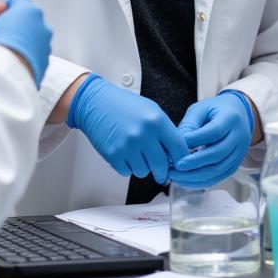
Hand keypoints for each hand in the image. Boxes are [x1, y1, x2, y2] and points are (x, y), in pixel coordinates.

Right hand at [0, 0, 51, 84]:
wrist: (9, 73)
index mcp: (29, 11)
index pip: (19, 0)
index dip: (7, 8)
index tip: (1, 16)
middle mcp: (41, 25)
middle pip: (28, 20)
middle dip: (17, 26)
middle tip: (2, 36)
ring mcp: (45, 43)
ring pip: (34, 37)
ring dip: (24, 42)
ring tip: (8, 51)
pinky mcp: (45, 60)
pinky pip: (36, 53)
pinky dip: (28, 56)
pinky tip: (15, 61)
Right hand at [66, 75, 186, 183]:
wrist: (96, 103)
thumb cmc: (125, 105)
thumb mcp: (151, 110)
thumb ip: (165, 131)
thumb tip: (176, 155)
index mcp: (157, 120)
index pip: (178, 148)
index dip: (181, 160)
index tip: (180, 166)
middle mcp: (144, 134)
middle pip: (161, 166)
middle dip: (162, 172)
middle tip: (161, 173)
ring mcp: (128, 145)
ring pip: (144, 172)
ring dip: (142, 167)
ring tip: (136, 153)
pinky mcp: (114, 155)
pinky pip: (127, 172)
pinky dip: (127, 167)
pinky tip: (124, 154)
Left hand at [169, 91, 253, 187]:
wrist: (238, 114)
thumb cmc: (214, 110)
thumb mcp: (201, 109)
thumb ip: (189, 125)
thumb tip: (176, 146)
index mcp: (230, 118)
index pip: (214, 132)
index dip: (194, 141)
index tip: (175, 148)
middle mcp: (239, 137)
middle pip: (217, 154)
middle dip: (193, 163)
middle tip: (174, 168)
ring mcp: (239, 154)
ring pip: (218, 170)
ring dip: (195, 176)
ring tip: (175, 177)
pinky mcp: (235, 166)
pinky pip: (218, 177)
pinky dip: (200, 182)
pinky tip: (185, 181)